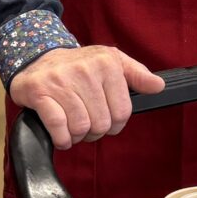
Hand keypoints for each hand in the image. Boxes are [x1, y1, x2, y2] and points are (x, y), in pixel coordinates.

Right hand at [9, 46, 163, 149]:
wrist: (38, 59)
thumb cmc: (78, 66)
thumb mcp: (111, 62)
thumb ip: (137, 75)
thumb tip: (158, 86)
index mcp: (107, 63)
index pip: (122, 112)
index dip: (115, 124)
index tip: (106, 119)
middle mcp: (85, 70)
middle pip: (102, 123)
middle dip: (95, 131)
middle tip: (87, 123)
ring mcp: (61, 81)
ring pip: (81, 127)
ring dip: (78, 136)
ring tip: (73, 127)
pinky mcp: (39, 92)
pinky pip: (58, 127)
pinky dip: (62, 139)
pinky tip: (62, 136)